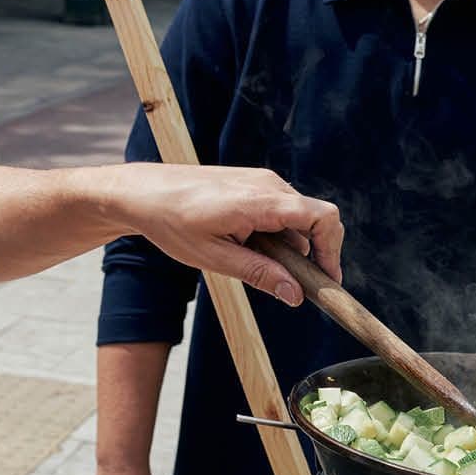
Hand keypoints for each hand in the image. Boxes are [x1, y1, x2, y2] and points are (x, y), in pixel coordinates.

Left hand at [108, 164, 341, 305]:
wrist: (142, 192)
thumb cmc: (171, 222)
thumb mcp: (215, 258)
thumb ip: (259, 274)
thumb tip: (295, 295)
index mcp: (261, 200)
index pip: (322, 217)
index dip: (332, 250)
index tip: (326, 279)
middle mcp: (267, 184)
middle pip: (313, 219)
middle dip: (311, 253)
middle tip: (291, 283)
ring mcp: (260, 180)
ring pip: (296, 216)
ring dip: (290, 244)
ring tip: (255, 262)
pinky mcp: (252, 182)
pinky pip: (280, 208)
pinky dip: (276, 232)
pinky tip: (248, 246)